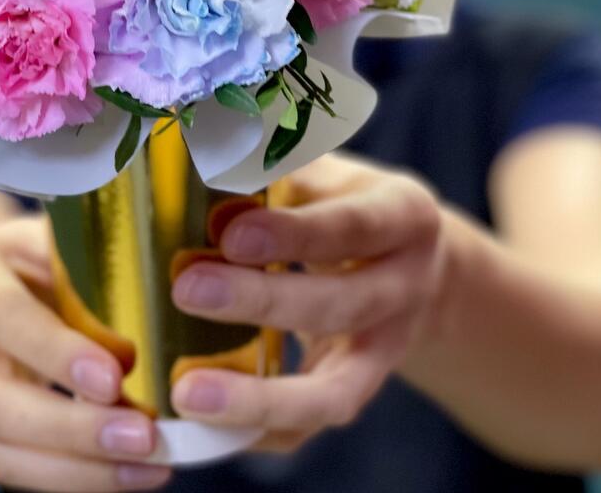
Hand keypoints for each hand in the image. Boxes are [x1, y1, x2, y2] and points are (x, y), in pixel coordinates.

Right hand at [0, 215, 170, 491]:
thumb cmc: (21, 256)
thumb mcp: (43, 238)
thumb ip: (80, 266)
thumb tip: (137, 321)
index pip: (4, 315)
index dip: (55, 352)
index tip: (113, 378)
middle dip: (70, 429)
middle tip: (142, 437)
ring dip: (76, 469)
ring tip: (145, 466)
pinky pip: (8, 467)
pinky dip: (68, 477)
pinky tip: (122, 474)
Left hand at [170, 154, 444, 451]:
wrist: (413, 261)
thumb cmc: (343, 199)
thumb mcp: (326, 170)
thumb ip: (274, 171)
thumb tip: (197, 173)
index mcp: (403, 215)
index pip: (352, 226)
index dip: (294, 234)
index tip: (231, 233)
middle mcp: (407, 286)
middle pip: (341, 305)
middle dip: (261, 301)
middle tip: (187, 288)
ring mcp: (388, 349)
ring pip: (335, 391)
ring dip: (260, 397)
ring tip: (187, 391)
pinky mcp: (360, 389)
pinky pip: (312, 426)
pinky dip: (259, 431)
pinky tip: (204, 423)